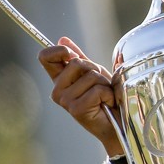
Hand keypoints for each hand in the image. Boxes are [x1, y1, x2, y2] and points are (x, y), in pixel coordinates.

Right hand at [37, 36, 123, 156]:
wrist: (118, 124)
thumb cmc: (106, 99)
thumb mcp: (94, 74)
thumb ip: (80, 58)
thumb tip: (62, 38)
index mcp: (59, 80)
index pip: (45, 57)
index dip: (59, 50)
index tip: (72, 54)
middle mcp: (57, 91)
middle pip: (76, 62)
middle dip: (95, 70)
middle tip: (101, 85)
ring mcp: (65, 101)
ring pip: (90, 76)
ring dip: (105, 84)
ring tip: (105, 97)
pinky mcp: (76, 109)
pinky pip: (98, 89)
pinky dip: (109, 95)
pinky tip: (107, 105)